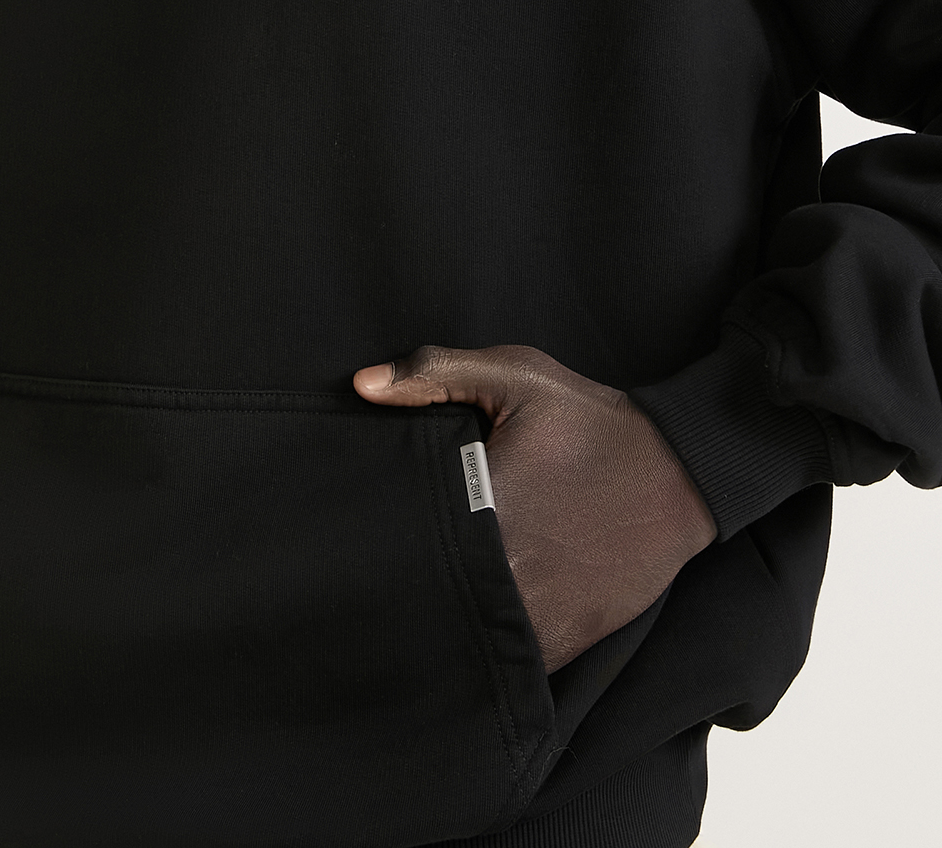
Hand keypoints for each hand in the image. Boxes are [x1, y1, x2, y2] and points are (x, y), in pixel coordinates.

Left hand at [353, 343, 717, 673]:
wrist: (679, 473)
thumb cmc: (592, 422)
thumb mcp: (520, 376)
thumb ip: (437, 372)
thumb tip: (361, 385)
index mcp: (484, 506)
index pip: (402, 540)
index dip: (374, 544)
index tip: (363, 533)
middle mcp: (507, 571)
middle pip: (426, 598)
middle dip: (400, 588)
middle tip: (380, 573)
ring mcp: (540, 614)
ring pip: (464, 642)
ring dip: (443, 626)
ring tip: (423, 603)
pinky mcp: (568, 640)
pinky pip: (511, 666)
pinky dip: (489, 654)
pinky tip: (473, 626)